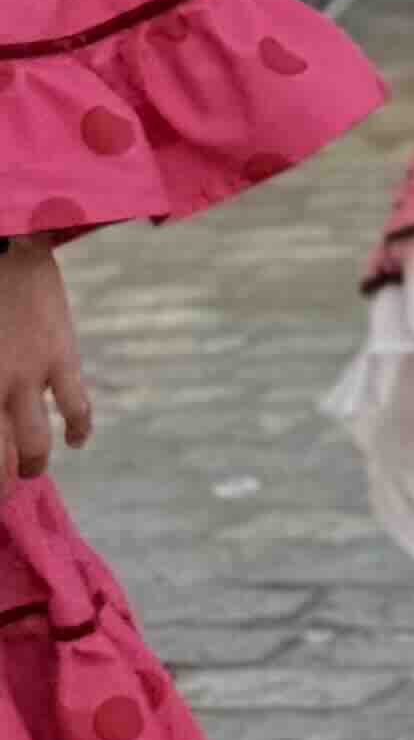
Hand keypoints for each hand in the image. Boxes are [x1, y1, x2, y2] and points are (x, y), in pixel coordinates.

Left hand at [0, 241, 89, 482]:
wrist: (4, 248)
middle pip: (0, 460)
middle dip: (2, 483)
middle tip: (3, 491)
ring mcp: (29, 379)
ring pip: (35, 445)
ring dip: (32, 465)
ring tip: (30, 471)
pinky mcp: (60, 360)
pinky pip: (76, 408)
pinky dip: (79, 430)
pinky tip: (76, 442)